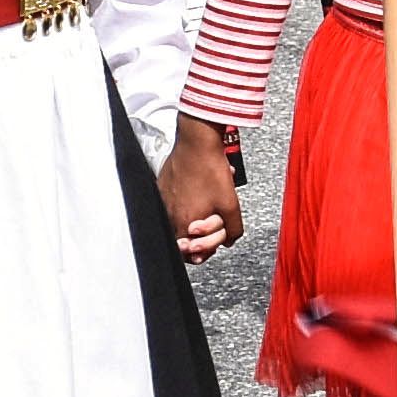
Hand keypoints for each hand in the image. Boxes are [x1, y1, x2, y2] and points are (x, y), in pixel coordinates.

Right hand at [159, 124, 243, 263]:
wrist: (197, 142)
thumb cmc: (210, 169)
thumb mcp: (231, 204)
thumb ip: (233, 229)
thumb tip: (230, 239)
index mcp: (183, 223)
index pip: (189, 254)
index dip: (205, 250)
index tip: (214, 243)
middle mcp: (169, 214)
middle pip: (186, 237)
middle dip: (205, 232)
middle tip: (216, 221)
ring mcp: (164, 200)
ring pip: (182, 219)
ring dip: (199, 215)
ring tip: (212, 202)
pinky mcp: (163, 187)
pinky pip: (176, 202)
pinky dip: (190, 201)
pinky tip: (203, 190)